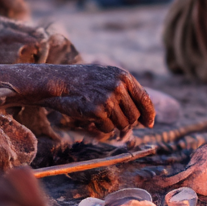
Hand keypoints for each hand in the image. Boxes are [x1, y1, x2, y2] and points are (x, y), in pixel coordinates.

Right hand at [34, 65, 154, 135]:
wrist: (58, 82)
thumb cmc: (82, 81)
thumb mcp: (107, 77)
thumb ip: (126, 91)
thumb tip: (143, 117)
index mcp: (123, 77)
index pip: (144, 99)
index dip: (148, 114)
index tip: (148, 123)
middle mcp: (118, 87)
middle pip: (134, 116)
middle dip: (127, 122)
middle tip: (114, 120)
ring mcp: (108, 99)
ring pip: (122, 124)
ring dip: (112, 124)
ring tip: (98, 114)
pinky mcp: (97, 111)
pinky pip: (108, 128)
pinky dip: (100, 127)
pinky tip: (90, 116)